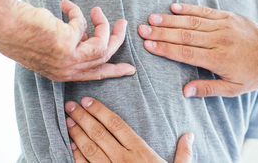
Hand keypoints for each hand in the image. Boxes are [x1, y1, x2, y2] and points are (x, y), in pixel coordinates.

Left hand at [0, 0, 134, 81]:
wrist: (3, 24)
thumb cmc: (21, 32)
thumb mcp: (49, 45)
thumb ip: (70, 46)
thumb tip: (86, 35)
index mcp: (62, 74)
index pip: (94, 75)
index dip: (114, 71)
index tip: (129, 69)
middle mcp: (67, 70)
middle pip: (104, 58)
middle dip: (117, 39)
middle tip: (123, 24)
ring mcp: (68, 58)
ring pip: (102, 44)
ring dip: (103, 24)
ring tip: (97, 9)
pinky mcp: (68, 42)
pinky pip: (83, 23)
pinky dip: (76, 11)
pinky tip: (64, 4)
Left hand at [65, 98, 193, 162]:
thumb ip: (184, 153)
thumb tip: (189, 135)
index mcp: (141, 152)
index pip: (116, 124)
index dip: (100, 110)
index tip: (88, 101)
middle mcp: (123, 159)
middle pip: (99, 133)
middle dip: (83, 117)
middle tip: (70, 106)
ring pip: (90, 149)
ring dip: (77, 134)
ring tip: (68, 121)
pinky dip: (77, 156)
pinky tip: (71, 146)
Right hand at [138, 3, 257, 96]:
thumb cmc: (253, 73)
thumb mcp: (233, 88)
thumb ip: (207, 89)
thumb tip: (184, 91)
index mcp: (218, 59)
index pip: (185, 53)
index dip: (165, 49)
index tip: (148, 45)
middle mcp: (218, 40)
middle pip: (184, 35)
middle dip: (161, 33)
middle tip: (142, 30)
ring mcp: (223, 26)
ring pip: (191, 21)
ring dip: (170, 20)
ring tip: (151, 18)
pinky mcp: (227, 16)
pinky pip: (204, 11)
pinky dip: (188, 8)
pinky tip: (173, 7)